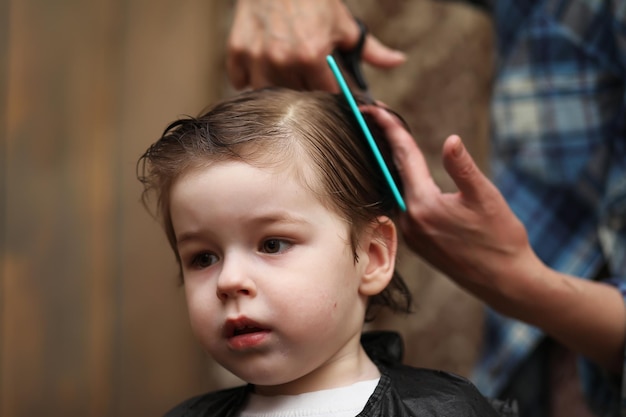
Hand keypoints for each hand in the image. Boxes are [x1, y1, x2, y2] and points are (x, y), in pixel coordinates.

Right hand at [227, 0, 405, 90]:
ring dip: (276, 88)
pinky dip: (249, 78)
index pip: (325, 96)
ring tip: (284, 70)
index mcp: (313, 55)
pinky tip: (262, 64)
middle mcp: (284, 60)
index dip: (329, 94)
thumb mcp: (344, 24)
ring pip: (268, 94)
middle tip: (306, 73)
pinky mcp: (236, 52)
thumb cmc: (313, 0)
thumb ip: (370, 50)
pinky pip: (241, 82)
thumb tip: (399, 61)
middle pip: (296, 97)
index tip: (328, 88)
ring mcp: (257, 57)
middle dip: (304, 89)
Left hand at [363, 105, 624, 371]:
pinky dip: (405, 185)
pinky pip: (406, 205)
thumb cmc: (500, 240)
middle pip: (395, 171)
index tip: (374, 108)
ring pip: (400, 189)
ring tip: (389, 138)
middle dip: (387, 142)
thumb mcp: (486, 198)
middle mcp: (410, 220)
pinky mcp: (418, 242)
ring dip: (395, 163)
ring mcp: (412, 234)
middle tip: (377, 115)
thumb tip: (450, 140)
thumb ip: (463, 168)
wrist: (505, 282)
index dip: (390, 128)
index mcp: (423, 205)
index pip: (403, 157)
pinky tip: (406, 174)